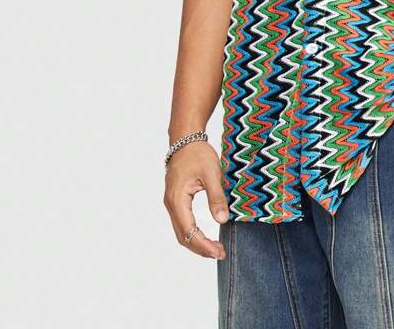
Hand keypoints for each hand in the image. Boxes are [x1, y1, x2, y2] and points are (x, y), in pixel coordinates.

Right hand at [163, 141, 228, 259]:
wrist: (185, 139)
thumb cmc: (198, 154)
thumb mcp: (212, 173)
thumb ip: (216, 197)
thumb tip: (222, 220)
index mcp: (177, 200)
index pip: (189, 231)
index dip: (203, 245)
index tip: (219, 252)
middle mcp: (171, 204)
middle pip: (183, 236)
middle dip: (200, 248)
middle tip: (220, 254)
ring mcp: (172, 203)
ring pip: (181, 232)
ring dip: (197, 242)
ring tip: (215, 249)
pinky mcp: (176, 200)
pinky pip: (183, 223)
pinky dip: (193, 234)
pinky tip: (206, 236)